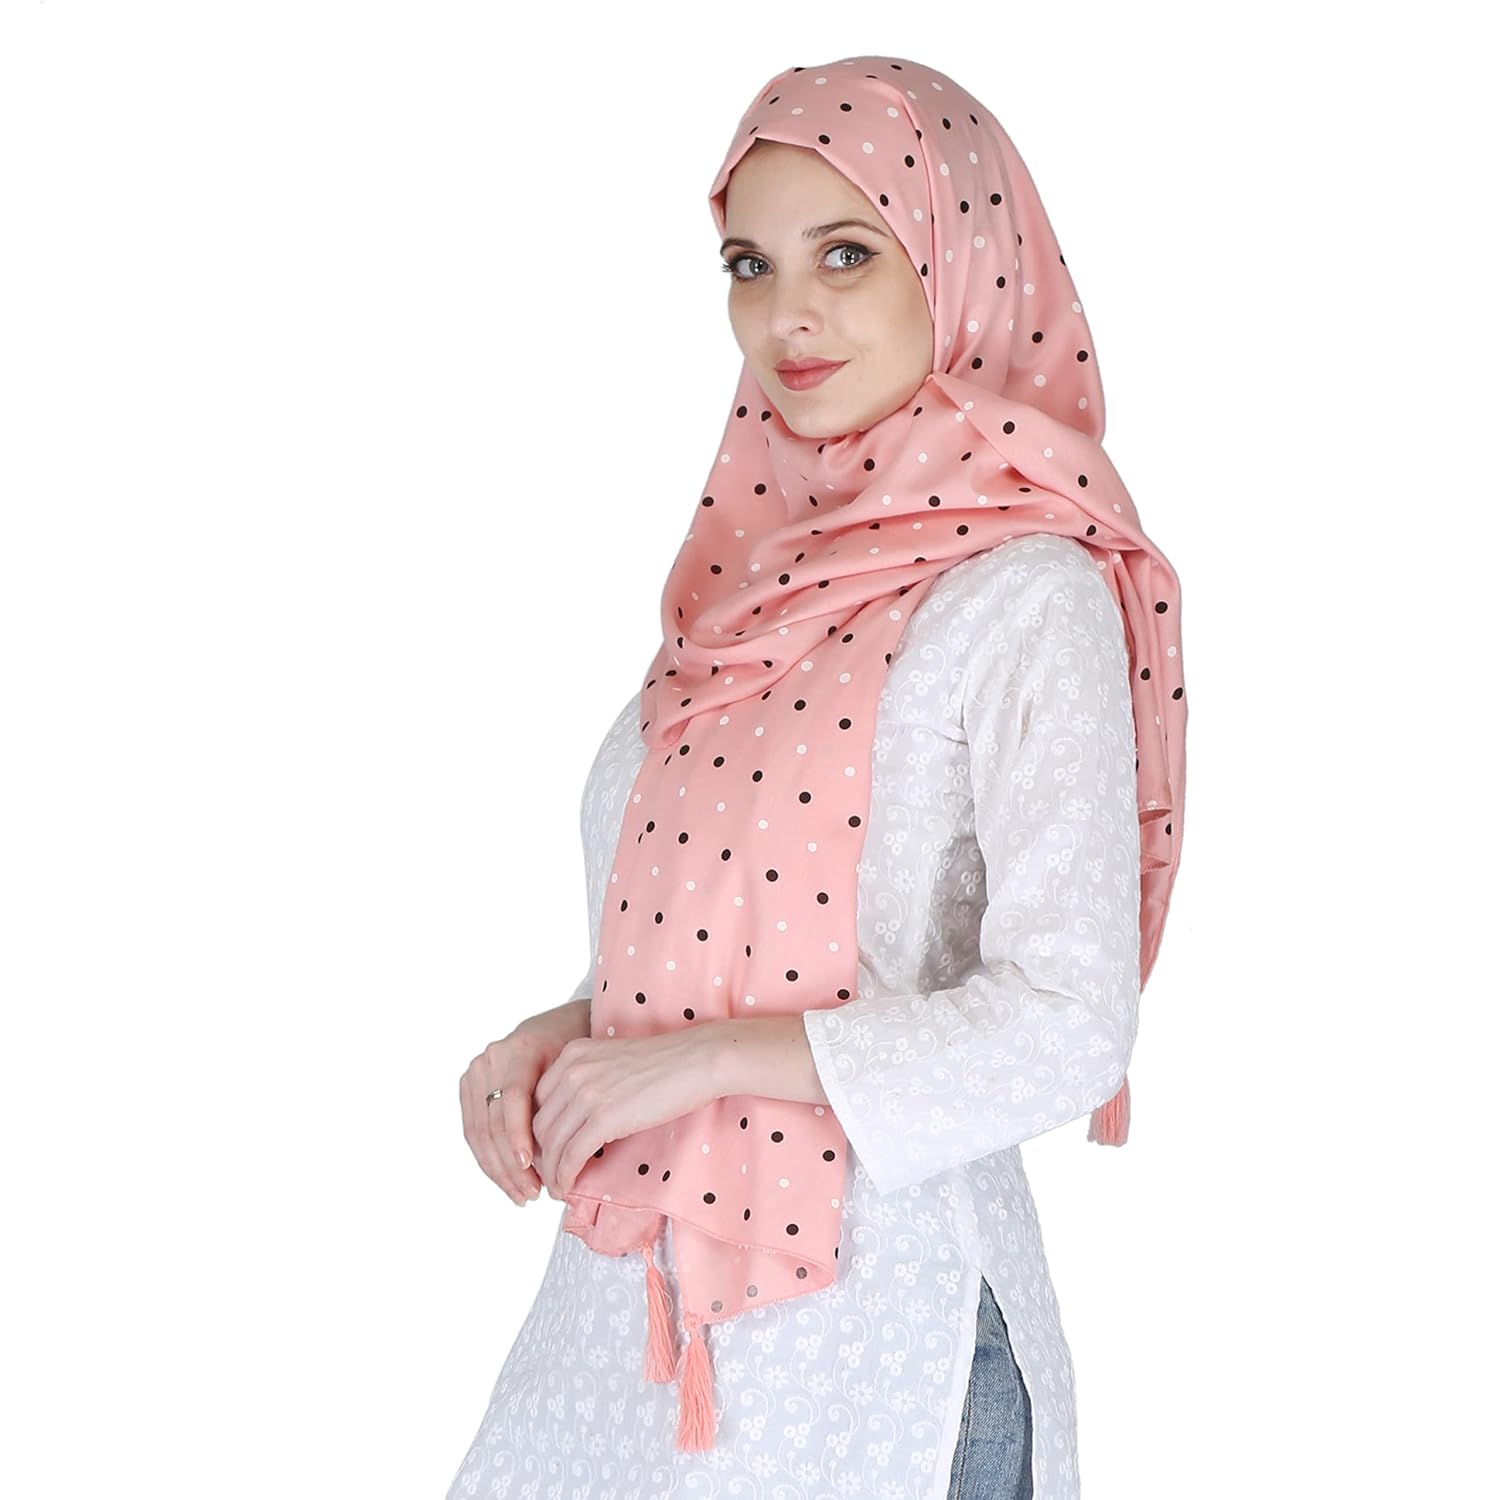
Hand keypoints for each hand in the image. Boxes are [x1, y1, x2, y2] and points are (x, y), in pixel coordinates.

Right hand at [459, 997, 590, 1205]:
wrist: (554, 1029)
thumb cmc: (573, 1052)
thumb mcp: (575, 1070)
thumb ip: (564, 1102)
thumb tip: (564, 1155)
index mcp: (520, 1049)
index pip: (513, 1098)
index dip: (518, 1135)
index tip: (530, 1166)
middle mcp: (491, 1059)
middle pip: (493, 1120)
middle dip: (510, 1163)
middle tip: (532, 1193)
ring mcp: (475, 1073)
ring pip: (479, 1132)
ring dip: (499, 1170)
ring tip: (522, 1195)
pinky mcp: (468, 1088)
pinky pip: (473, 1131)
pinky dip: (489, 1160)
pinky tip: (508, 1181)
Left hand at [530, 1027, 724, 1199]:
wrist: (696, 1061)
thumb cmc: (666, 1063)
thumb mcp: (613, 1062)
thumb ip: (590, 1081)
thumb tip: (578, 1118)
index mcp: (573, 1054)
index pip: (538, 1100)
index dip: (538, 1131)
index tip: (546, 1150)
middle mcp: (572, 1070)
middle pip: (539, 1124)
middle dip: (540, 1155)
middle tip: (547, 1174)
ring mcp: (587, 1093)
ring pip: (552, 1143)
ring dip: (551, 1171)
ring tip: (557, 1187)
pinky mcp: (604, 1117)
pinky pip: (572, 1155)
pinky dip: (565, 1176)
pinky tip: (567, 1187)